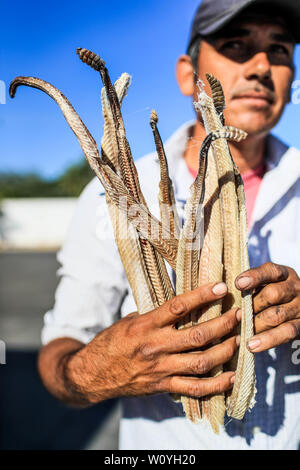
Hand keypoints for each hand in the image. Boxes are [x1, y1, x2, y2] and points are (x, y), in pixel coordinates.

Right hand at [66, 282, 240, 403]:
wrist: (93, 374)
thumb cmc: (112, 342)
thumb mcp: (129, 321)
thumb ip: (154, 315)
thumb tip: (179, 304)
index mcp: (145, 325)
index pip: (178, 306)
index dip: (202, 295)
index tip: (222, 286)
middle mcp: (155, 346)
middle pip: (198, 335)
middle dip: (223, 323)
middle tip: (239, 313)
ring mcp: (160, 368)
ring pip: (201, 361)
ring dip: (225, 351)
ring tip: (238, 340)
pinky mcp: (163, 386)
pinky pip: (194, 388)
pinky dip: (216, 384)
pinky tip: (230, 377)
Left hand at [236, 262, 299, 352]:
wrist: (296, 311)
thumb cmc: (271, 296)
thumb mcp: (266, 285)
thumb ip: (252, 286)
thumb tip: (223, 293)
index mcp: (284, 274)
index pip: (270, 271)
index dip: (254, 277)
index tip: (238, 284)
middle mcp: (295, 288)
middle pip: (273, 294)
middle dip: (252, 305)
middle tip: (236, 314)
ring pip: (276, 316)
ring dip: (255, 324)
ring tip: (240, 330)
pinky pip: (285, 332)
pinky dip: (267, 340)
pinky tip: (251, 345)